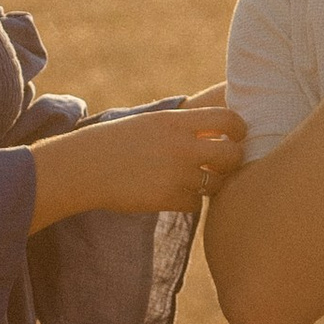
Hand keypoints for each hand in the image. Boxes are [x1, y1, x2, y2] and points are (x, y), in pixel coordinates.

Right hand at [45, 101, 246, 221]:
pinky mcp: (168, 199)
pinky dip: (189, 201)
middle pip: (232, 155)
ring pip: (217, 183)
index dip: (238, 129)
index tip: (236, 136)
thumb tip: (220, 133)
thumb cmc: (118, 142)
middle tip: (222, 164)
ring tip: (193, 180)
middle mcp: (181, 146)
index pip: (228, 119)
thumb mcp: (152, 123)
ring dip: (210, 184)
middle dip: (232, 161)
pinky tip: (173, 194)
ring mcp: (176, 174)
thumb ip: (185, 127)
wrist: (85, 166)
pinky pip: (196, 204)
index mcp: (177, 122)